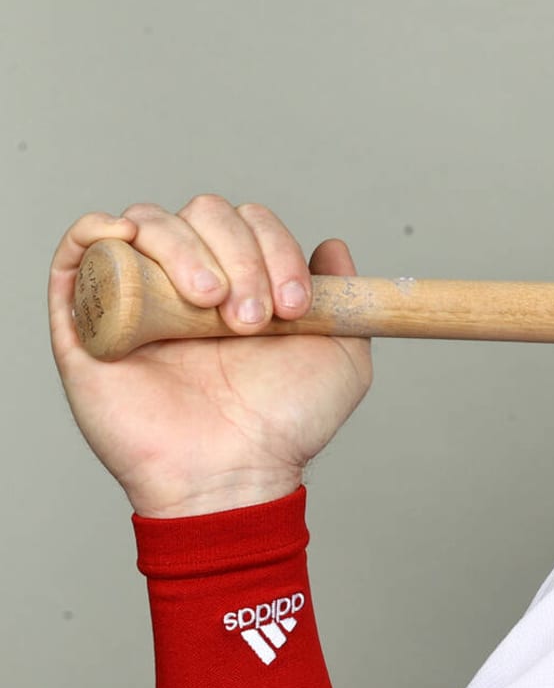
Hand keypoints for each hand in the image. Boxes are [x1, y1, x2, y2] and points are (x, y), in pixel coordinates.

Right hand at [48, 197, 373, 518]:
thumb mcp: (341, 357)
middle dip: (239, 255)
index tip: (295, 304)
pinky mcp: (87, 322)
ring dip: (186, 251)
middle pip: (202, 214)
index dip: (275, 248)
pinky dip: (96, 229)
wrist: (235, 473)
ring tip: (210, 307)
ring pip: (148, 224)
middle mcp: (187, 282)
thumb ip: (343, 297)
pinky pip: (77, 252)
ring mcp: (137, 297)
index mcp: (242, 281)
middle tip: (253, 318)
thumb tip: (331, 246)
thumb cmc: (286, 425)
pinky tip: (125, 239)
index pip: (250, 223)